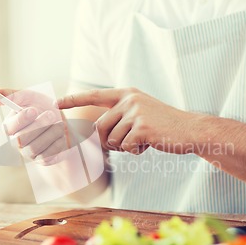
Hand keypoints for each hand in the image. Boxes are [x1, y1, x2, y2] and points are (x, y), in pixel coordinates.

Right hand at [0, 89, 67, 164]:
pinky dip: (56, 143)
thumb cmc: (44, 108)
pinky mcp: (42, 160)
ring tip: (59, 124)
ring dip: (50, 133)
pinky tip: (61, 135)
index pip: (8, 128)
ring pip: (34, 148)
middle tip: (51, 115)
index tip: (33, 110)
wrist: (63, 123)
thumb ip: (13, 95)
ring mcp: (29, 153)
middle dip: (38, 126)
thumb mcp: (31, 98)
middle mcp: (17, 141)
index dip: (20, 120)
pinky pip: (47, 156)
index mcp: (11, 126)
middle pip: (21, 139)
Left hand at [58, 88, 197, 153]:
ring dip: (126, 147)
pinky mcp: (142, 126)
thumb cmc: (163, 126)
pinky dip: (136, 151)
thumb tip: (95, 137)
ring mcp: (135, 112)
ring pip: (112, 140)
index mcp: (126, 94)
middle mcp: (129, 99)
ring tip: (145, 139)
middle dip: (110, 142)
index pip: (94, 95)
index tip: (55, 102)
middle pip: (99, 128)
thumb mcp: (140, 115)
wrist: (190, 130)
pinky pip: (126, 147)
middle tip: (130, 141)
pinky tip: (151, 143)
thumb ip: (118, 119)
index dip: (73, 100)